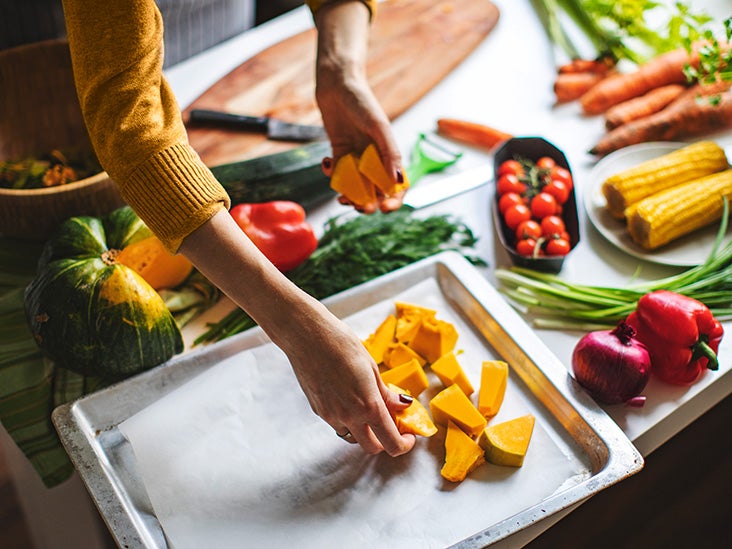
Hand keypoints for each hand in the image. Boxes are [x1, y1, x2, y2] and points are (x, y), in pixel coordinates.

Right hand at [280, 302, 416, 455]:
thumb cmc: (341, 343)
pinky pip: (337, 425)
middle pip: (371, 447)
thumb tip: (402, 405)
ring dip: (364, 432)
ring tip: (369, 410)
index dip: (404, 444)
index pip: (391, 442)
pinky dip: (348, 420)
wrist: (306, 335)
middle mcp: (349, 416)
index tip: (408, 436)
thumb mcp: (371, 366)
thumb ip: (386, 392)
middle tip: (391, 426)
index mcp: (368, 405)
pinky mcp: (317, 410)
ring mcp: (330, 415)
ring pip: (352, 437)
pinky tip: (349, 400)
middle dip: (385, 441)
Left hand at [313, 0, 404, 212]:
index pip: (397, 184)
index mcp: (389, 154)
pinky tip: (326, 162)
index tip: (385, 208)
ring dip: (349, 195)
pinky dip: (332, 175)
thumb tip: (397, 180)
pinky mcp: (339, 153)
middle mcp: (374, 159)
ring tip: (341, 195)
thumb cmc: (362, 101)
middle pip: (376, 191)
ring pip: (356, 187)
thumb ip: (389, 152)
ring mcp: (356, 158)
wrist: (337, 84)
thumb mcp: (378, 126)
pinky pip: (337, 174)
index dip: (394, 200)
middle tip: (358, 206)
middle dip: (368, 203)